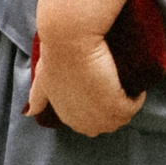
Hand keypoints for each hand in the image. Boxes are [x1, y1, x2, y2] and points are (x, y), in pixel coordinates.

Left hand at [23, 28, 145, 135]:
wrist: (69, 39)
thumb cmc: (55, 53)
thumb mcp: (43, 79)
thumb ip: (37, 96)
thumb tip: (28, 112)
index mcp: (66, 116)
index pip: (86, 125)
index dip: (96, 111)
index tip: (102, 92)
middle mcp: (82, 122)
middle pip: (105, 124)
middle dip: (112, 111)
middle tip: (117, 88)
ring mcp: (100, 116)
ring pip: (121, 119)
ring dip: (126, 106)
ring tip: (127, 88)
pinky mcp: (116, 105)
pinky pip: (133, 108)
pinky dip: (137, 98)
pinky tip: (136, 86)